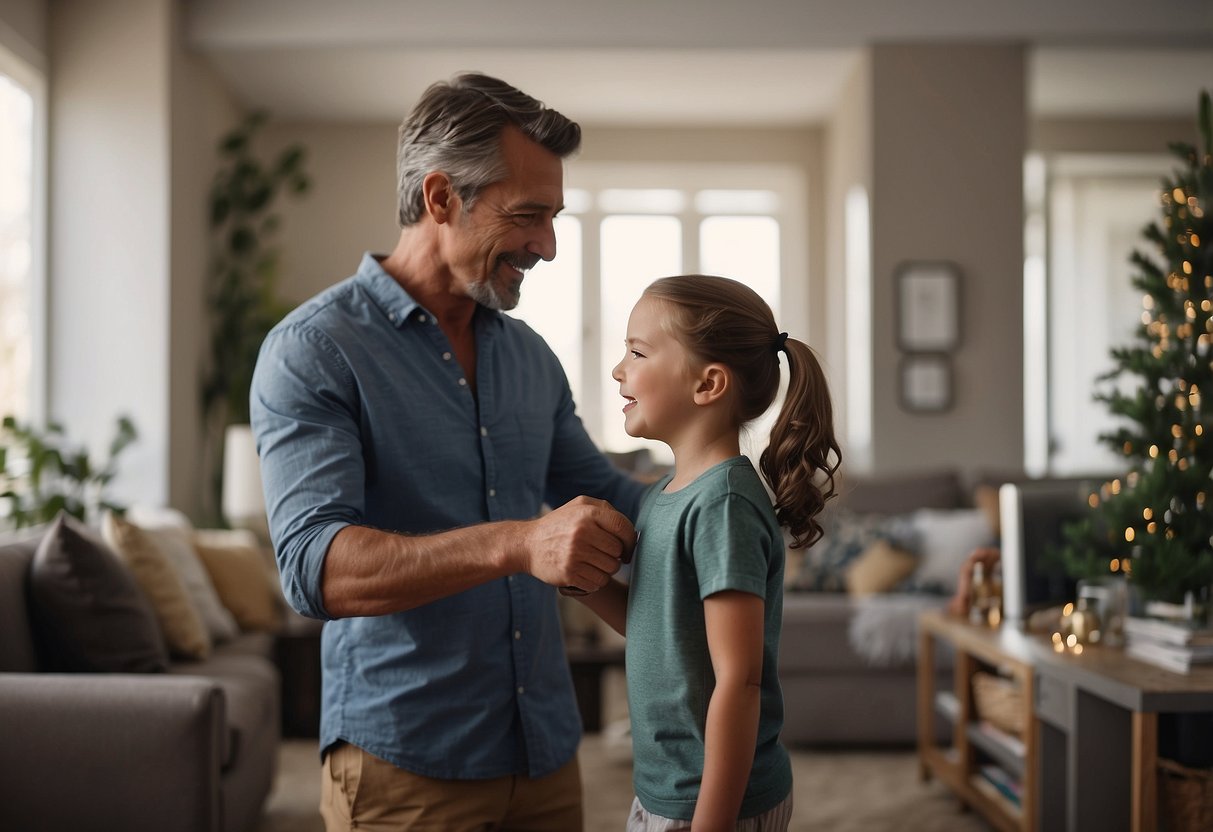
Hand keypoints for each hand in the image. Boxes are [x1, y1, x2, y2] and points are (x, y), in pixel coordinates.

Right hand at [520, 496, 636, 592]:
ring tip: (594, 563)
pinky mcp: (569, 573)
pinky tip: (586, 572)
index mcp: (587, 513)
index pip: (623, 527)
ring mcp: (575, 554)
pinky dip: (595, 581)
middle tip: (604, 555)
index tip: (626, 548)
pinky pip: (598, 583)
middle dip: (616, 556)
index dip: (630, 540)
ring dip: (606, 569)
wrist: (527, 544)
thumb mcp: (579, 506)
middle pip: (618, 552)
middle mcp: (582, 532)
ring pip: (610, 569)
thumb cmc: (560, 524)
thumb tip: (631, 531)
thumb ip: (605, 511)